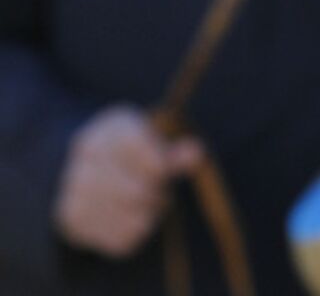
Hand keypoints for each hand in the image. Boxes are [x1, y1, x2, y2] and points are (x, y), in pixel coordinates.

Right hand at [53, 106, 202, 257]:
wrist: (79, 166)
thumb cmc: (127, 150)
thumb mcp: (148, 139)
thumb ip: (172, 150)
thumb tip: (197, 153)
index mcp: (109, 129)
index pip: (140, 152)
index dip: (160, 165)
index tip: (163, 169)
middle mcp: (86, 157)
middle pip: (136, 190)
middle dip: (156, 194)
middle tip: (161, 191)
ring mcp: (75, 189)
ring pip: (129, 216)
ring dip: (149, 214)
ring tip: (150, 204)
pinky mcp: (73, 220)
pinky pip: (120, 238)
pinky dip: (136, 232)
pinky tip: (134, 217)